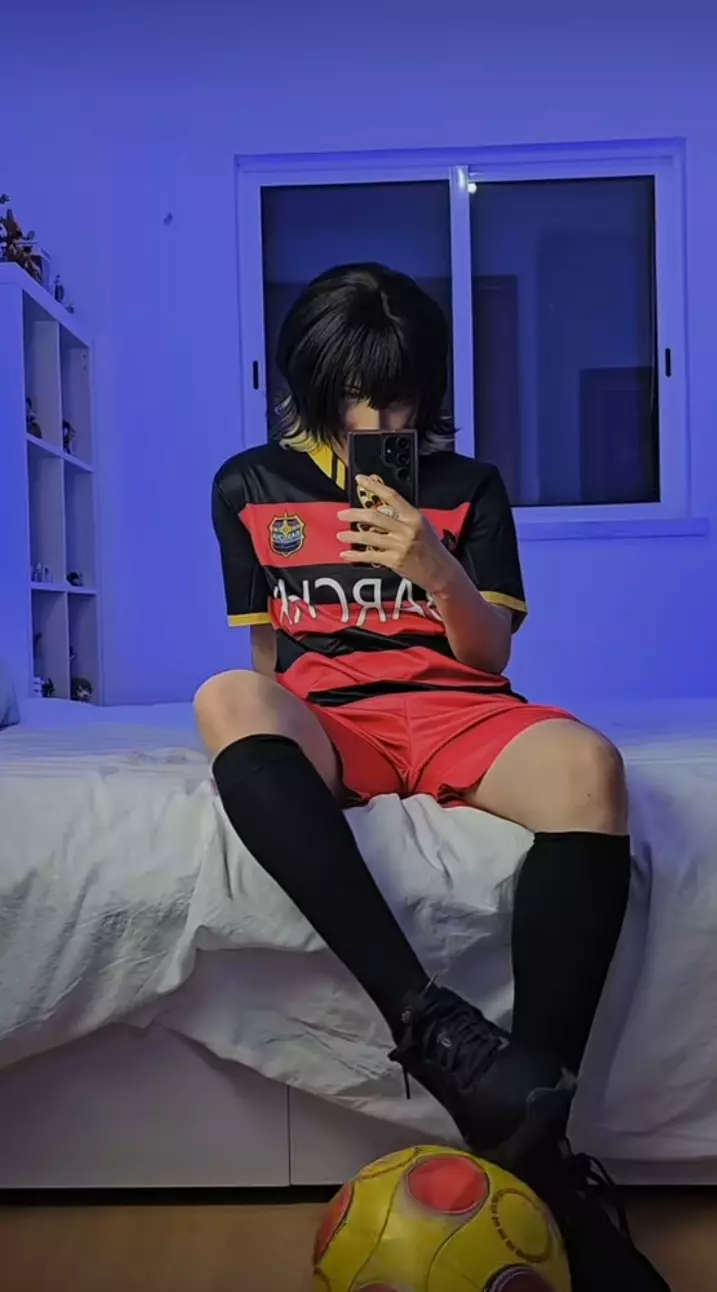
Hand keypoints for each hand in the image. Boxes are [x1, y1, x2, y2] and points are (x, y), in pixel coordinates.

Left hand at [337, 475, 456, 594]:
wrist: (441, 572)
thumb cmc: (431, 548)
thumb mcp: (422, 526)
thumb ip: (402, 518)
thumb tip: (379, 510)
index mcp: (414, 517)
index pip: (391, 496)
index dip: (374, 486)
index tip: (360, 480)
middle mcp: (406, 529)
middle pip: (374, 516)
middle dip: (354, 514)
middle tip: (342, 514)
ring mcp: (400, 546)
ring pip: (368, 537)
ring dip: (351, 536)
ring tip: (340, 536)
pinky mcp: (394, 561)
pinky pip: (370, 556)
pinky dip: (355, 555)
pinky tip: (346, 554)